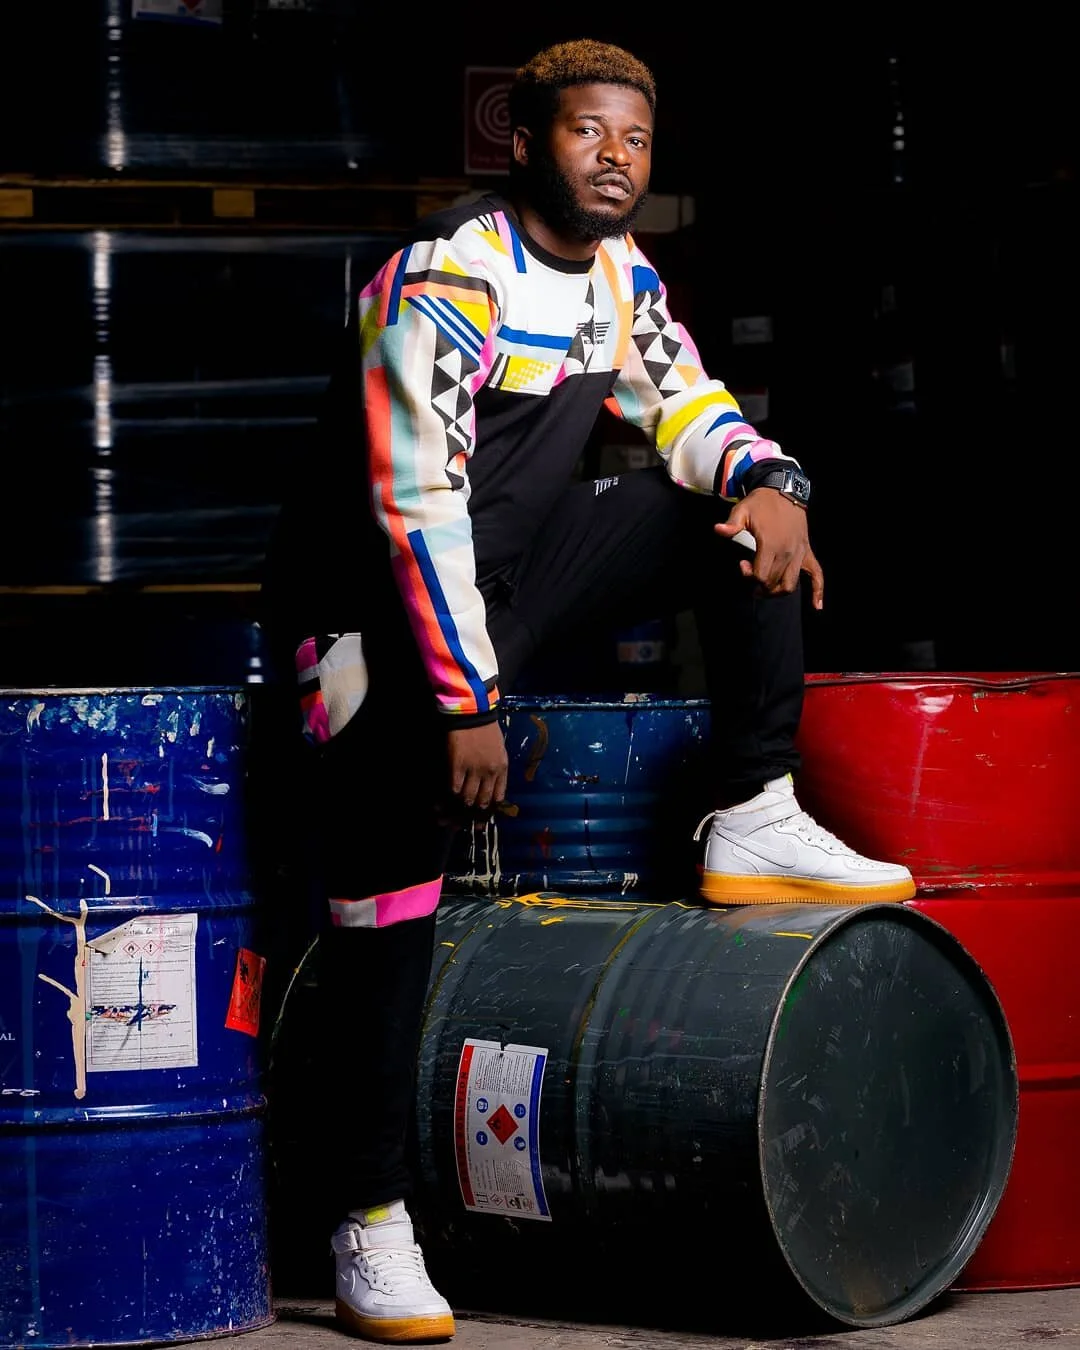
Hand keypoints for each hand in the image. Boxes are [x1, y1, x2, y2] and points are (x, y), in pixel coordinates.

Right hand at [447, 721, 507, 812]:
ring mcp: (473, 770)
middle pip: (483, 799)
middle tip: (471, 810)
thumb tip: (491, 785)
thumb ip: (497, 769)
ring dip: (464, 801)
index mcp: (502, 768)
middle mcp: (489, 772)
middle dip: (477, 808)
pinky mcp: (457, 765)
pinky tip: (451, 791)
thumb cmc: (488, 730)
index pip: (498, 796)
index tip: (485, 809)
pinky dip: (453, 792)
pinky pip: (455, 787)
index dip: (491, 805)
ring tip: (460, 802)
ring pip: (468, 796)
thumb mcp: (500, 751)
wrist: (474, 714)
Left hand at [714, 487, 824, 608]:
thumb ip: (731, 525)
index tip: (742, 564)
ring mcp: (799, 553)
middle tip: (750, 575)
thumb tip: (718, 530)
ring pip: (789, 584)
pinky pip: (817, 575)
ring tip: (766, 588)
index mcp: (771, 544)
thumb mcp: (742, 511)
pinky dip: (818, 591)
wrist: (784, 491)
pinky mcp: (807, 552)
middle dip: (759, 585)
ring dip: (776, 591)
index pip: (761, 576)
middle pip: (773, 583)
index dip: (749, 576)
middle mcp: (787, 552)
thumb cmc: (761, 503)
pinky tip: (816, 606)